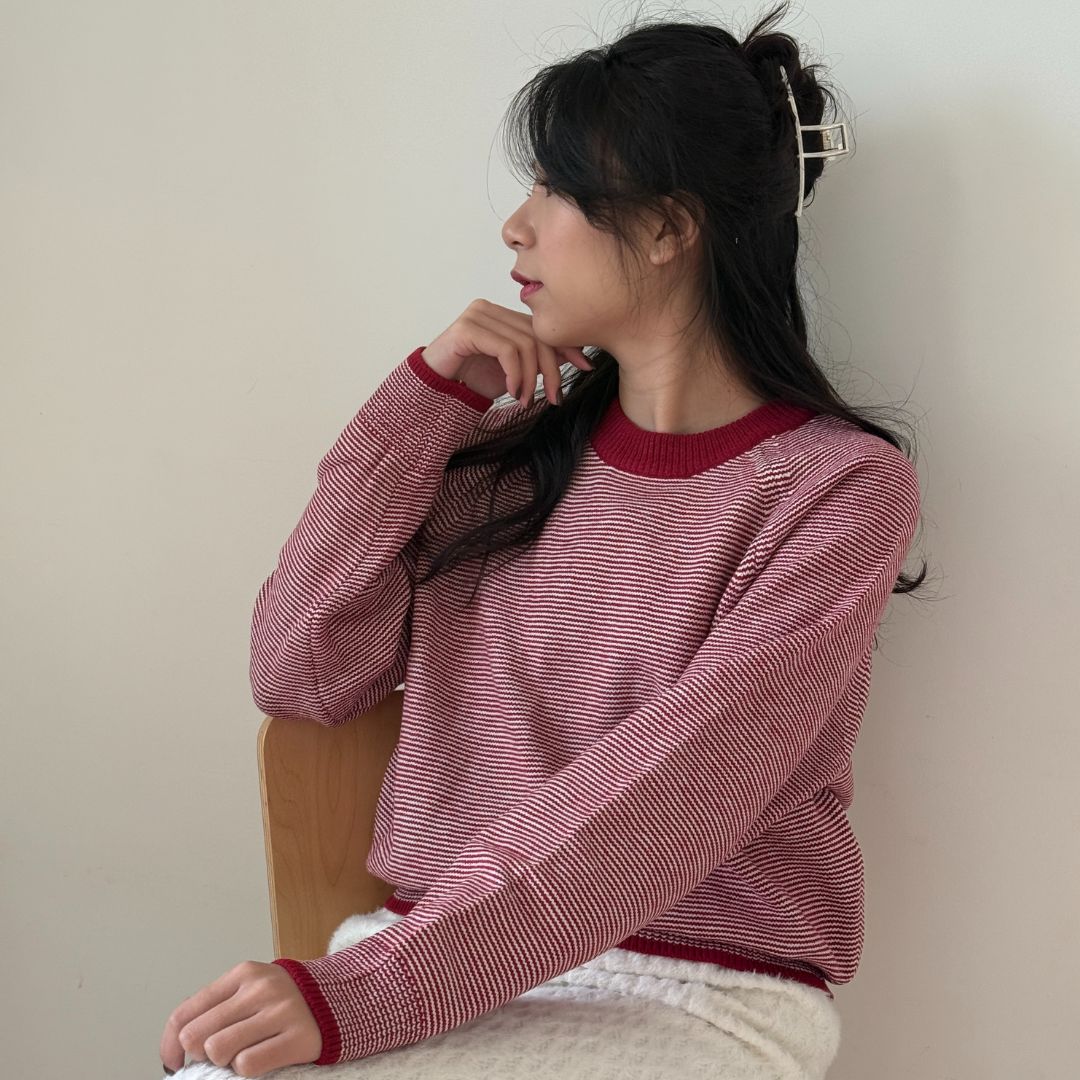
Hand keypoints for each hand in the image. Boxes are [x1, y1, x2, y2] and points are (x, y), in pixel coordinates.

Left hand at [160, 960, 321, 1077]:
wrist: (339, 999)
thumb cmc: (285, 1000)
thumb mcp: (251, 988)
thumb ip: (219, 1006)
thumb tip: (177, 1043)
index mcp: (243, 974)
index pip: (185, 1012)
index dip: (170, 1045)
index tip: (174, 1061)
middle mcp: (260, 989)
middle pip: (196, 1036)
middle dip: (200, 1054)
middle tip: (217, 1056)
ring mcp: (279, 1012)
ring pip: (218, 1050)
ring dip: (224, 1061)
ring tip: (242, 1053)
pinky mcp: (296, 1038)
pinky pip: (248, 1065)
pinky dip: (247, 1069)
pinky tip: (262, 1058)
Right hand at [422, 298, 594, 407]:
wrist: (436, 391)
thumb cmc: (471, 380)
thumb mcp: (513, 372)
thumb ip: (535, 360)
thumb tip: (571, 356)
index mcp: (501, 315)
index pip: (540, 327)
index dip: (566, 346)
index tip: (585, 367)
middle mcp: (489, 309)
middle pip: (536, 335)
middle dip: (551, 369)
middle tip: (555, 397)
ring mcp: (477, 315)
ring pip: (524, 344)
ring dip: (531, 378)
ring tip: (527, 400)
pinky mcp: (467, 329)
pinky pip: (506, 350)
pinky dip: (516, 374)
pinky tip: (513, 393)